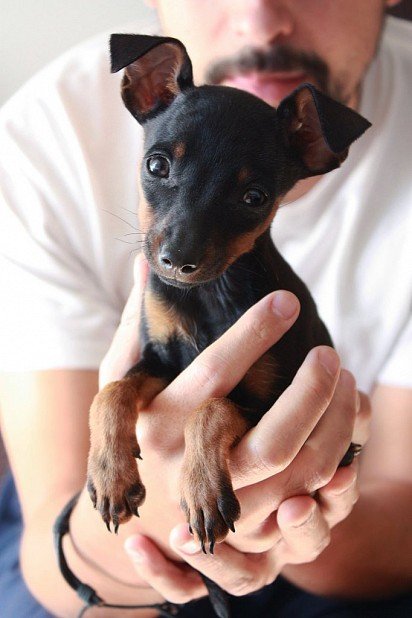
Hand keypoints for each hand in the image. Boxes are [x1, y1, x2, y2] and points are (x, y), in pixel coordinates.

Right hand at [94, 254, 369, 598]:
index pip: (212, 375)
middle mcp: (188, 469)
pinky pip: (307, 498)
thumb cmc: (136, 422)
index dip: (252, 336)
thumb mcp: (122, 375)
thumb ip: (136, 321)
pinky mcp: (247, 522)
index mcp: (155, 422)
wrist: (135, 501)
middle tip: (330, 352)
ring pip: (296, 469)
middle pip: (268, 439)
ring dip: (335, 422)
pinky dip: (337, 458)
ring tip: (348, 380)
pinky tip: (347, 420)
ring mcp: (220, 504)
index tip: (286, 301)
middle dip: (311, 391)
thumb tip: (145, 260)